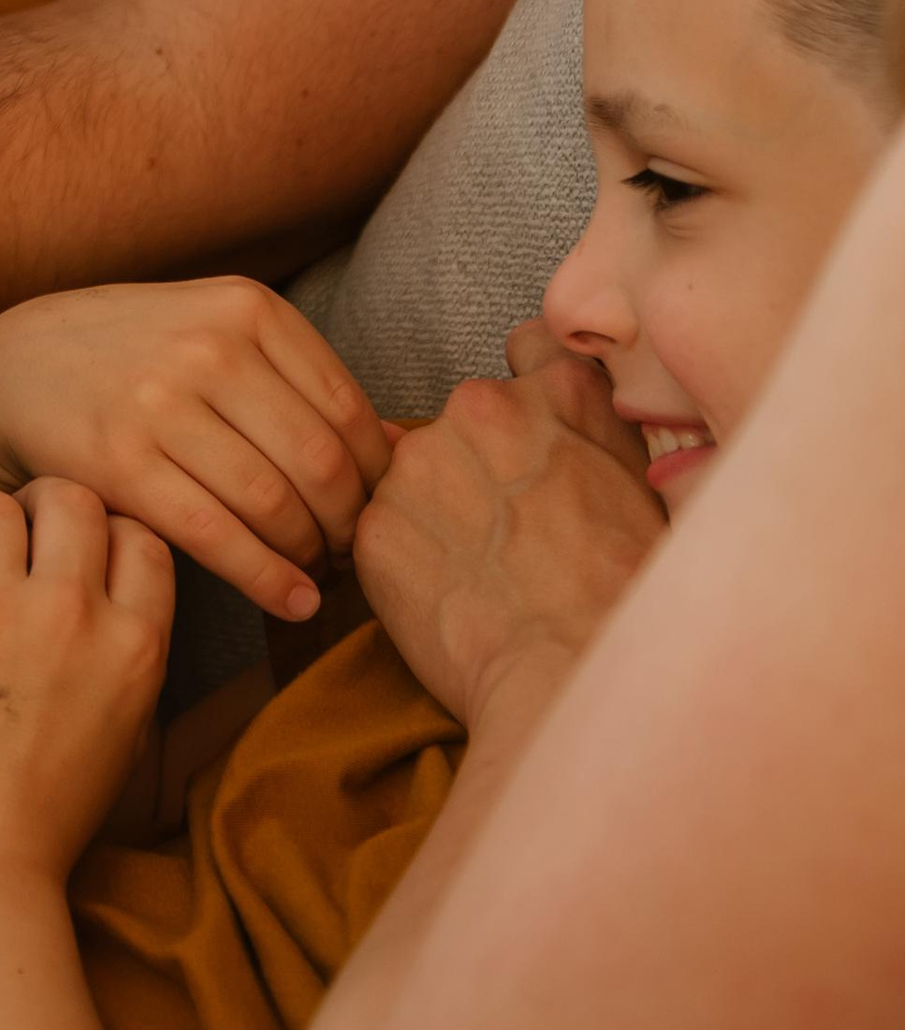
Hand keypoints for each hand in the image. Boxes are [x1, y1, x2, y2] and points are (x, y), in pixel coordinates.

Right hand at [0, 277, 390, 621]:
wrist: (6, 365)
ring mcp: (160, 402)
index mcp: (246, 309)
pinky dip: (267, 579)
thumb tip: (405, 448)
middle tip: (350, 560)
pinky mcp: (117, 461)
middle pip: (322, 461)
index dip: (378, 479)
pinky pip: (216, 535)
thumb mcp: (214, 333)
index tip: (380, 516)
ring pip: (275, 501)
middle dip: (349, 526)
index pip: (349, 410)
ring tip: (317, 578)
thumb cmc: (129, 360)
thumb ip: (297, 380)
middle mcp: (209, 347)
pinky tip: (291, 602)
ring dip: (310, 556)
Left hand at [0, 479, 175, 895]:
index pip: (140, 535)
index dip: (104, 530)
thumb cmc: (43, 827)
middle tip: (7, 533)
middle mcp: (73, 613)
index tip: (71, 550)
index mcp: (136, 646)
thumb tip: (113, 619)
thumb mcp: (125, 742)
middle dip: (39, 505)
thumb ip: (126, 668)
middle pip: (72, 498)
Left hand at [354, 320, 664, 729]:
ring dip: (437, 509)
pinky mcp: (376, 527)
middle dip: (479, 462)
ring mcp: (420, 464)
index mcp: (559, 389)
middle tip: (516, 534)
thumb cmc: (634, 598)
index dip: (532, 405)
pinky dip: (407, 561)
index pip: (527, 351)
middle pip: (465, 422)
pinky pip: (384, 531)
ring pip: (418, 474)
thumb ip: (605, 428)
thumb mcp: (654, 488)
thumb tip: (580, 407)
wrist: (577, 678)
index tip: (535, 447)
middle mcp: (479, 407)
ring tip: (485, 574)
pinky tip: (452, 600)